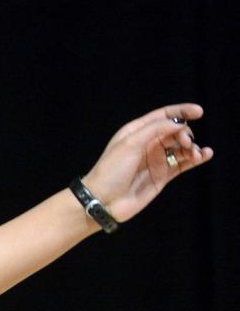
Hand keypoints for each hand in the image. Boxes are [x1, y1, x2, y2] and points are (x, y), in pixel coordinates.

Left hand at [82, 103, 213, 223]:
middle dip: (185, 133)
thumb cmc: (112, 169)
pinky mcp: (163, 175)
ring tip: (195, 154)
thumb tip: (178, 123)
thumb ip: (154, 130)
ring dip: (192, 148)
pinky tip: (205, 155)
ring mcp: (156, 159)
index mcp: (137, 131)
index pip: (162, 116)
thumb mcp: (130, 144)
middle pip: (174, 131)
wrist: (105, 200)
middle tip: (186, 142)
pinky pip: (183, 164)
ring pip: (181, 148)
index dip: (181, 112)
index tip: (199, 111)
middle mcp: (148, 143)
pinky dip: (196, 159)